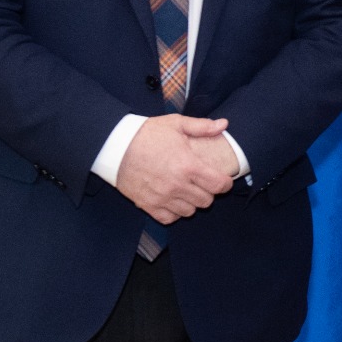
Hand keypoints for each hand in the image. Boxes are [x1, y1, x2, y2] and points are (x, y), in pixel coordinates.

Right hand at [117, 114, 236, 223]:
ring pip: (189, 211)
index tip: (224, 179)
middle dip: (209, 192)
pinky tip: (174, 200)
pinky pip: (170, 218)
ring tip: (188, 190)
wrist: (116, 147)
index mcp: (188, 165)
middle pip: (206, 201)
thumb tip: (224, 124)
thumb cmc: (147, 134)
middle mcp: (177, 185)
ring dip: (192, 202)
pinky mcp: (148, 205)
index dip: (225, 183)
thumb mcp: (176, 124)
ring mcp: (162, 198)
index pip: (218, 184)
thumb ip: (202, 127)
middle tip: (204, 183)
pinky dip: (175, 212)